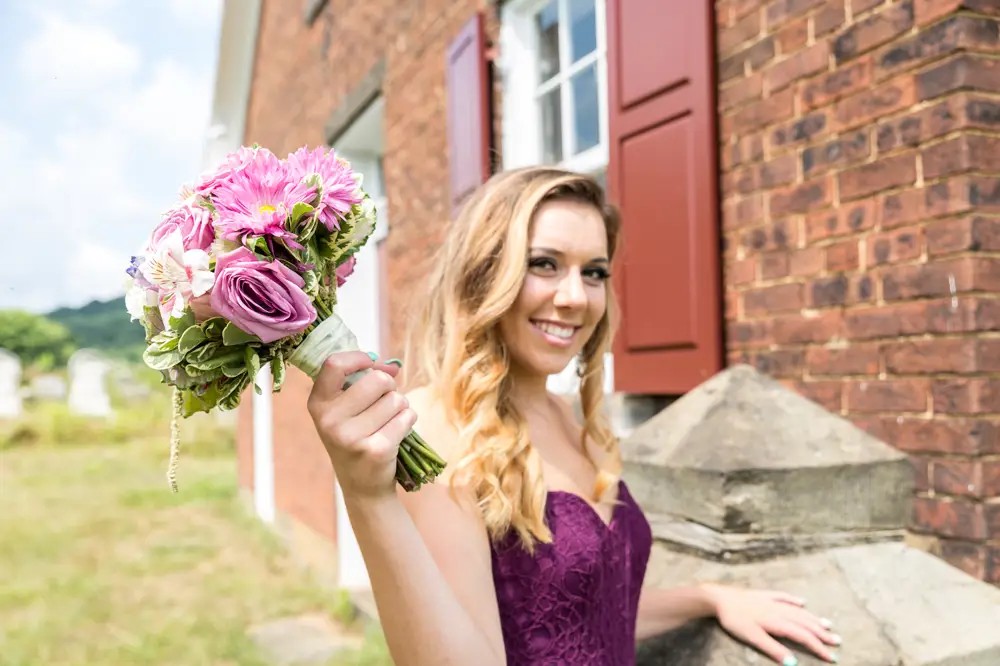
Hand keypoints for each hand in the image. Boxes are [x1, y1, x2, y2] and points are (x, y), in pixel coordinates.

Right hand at [306, 351, 415, 498]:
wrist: (361, 485)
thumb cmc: (355, 437)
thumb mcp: (345, 409)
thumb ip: (362, 380)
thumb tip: (393, 365)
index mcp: (318, 404)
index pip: (334, 364)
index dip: (359, 358)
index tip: (371, 363)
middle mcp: (330, 421)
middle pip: (377, 380)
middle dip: (389, 386)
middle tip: (384, 402)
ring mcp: (351, 437)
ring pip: (396, 399)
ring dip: (400, 407)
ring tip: (387, 422)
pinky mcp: (376, 450)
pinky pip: (406, 417)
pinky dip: (407, 421)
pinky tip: (395, 434)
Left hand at [704, 584, 840, 664]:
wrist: (718, 598)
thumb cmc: (734, 620)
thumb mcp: (752, 637)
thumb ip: (773, 649)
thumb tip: (793, 663)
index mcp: (778, 622)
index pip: (804, 636)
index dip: (818, 647)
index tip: (832, 657)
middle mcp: (779, 610)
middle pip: (805, 623)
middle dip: (822, 633)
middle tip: (837, 641)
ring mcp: (772, 601)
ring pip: (798, 611)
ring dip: (813, 618)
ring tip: (828, 624)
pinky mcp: (763, 595)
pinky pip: (784, 597)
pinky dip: (794, 601)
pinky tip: (802, 602)